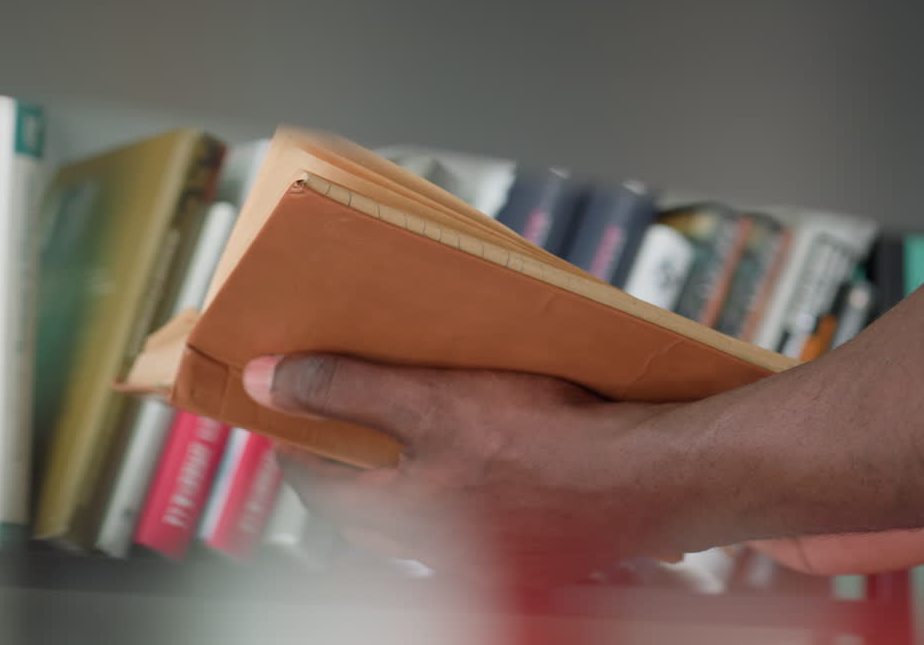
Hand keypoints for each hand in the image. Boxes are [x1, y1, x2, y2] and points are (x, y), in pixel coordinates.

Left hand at [241, 354, 716, 586]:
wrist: (656, 480)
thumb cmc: (552, 449)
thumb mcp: (432, 402)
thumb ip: (345, 389)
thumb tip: (267, 381)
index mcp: (396, 517)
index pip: (312, 482)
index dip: (294, 434)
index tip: (288, 396)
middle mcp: (431, 542)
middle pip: (362, 490)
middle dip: (350, 439)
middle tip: (350, 389)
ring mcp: (478, 542)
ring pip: (416, 490)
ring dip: (406, 445)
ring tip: (419, 391)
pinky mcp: (520, 527)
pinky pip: (465, 489)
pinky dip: (456, 455)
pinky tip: (484, 416)